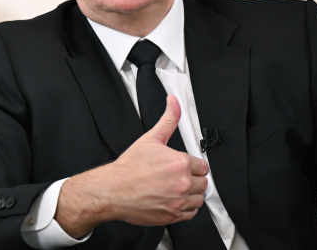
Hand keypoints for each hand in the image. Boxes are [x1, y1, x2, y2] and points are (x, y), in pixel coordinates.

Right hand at [54, 95, 209, 237]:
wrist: (113, 189)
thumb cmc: (129, 167)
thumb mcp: (150, 138)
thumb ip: (168, 119)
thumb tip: (173, 102)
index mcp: (180, 163)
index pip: (202, 166)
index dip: (192, 166)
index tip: (182, 167)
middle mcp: (182, 183)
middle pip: (203, 183)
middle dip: (192, 179)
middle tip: (176, 177)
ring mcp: (178, 201)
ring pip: (199, 199)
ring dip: (191, 194)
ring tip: (175, 188)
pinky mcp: (173, 215)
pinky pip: (191, 213)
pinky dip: (185, 208)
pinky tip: (173, 199)